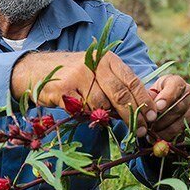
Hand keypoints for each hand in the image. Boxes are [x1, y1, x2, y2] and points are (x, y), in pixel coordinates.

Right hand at [11, 51, 157, 135]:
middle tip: (141, 130)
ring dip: (104, 116)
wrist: (36, 70)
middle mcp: (95, 64)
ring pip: (101, 106)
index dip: (144, 101)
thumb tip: (141, 108)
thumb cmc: (72, 74)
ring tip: (100, 116)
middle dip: (133, 116)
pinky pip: (83, 111)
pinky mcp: (64, 90)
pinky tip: (80, 111)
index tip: (153, 117)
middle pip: (121, 95)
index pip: (133, 82)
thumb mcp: (96, 71)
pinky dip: (85, 116)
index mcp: (107, 59)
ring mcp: (79, 76)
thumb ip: (116, 84)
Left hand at [148, 75, 189, 140]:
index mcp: (177, 82)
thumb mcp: (152, 92)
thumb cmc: (158, 97)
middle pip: (178, 109)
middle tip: (150, 129)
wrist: (172, 103)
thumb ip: (149, 98)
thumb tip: (146, 108)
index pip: (174, 88)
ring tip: (155, 136)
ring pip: (183, 123)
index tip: (157, 108)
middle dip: (162, 121)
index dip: (166, 98)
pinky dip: (176, 139)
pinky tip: (165, 140)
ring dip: (167, 132)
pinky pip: (189, 132)